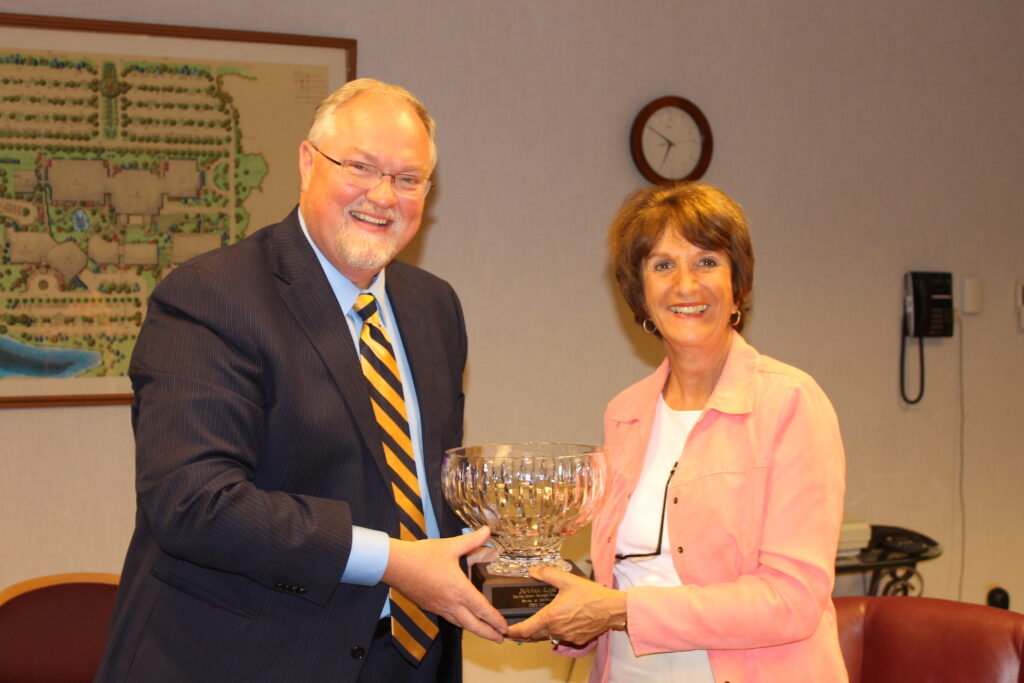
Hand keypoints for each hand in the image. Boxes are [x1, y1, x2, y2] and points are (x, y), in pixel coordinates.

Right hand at [382, 526, 506, 642]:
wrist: (395, 566)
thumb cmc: (423, 556)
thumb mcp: (450, 546)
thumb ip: (471, 540)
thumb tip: (487, 531)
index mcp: (459, 589)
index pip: (482, 609)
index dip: (495, 619)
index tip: (504, 628)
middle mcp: (450, 603)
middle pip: (473, 624)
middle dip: (488, 633)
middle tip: (501, 638)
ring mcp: (439, 607)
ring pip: (460, 624)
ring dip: (475, 630)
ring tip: (486, 633)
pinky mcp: (429, 607)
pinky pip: (449, 618)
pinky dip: (460, 622)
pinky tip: (462, 620)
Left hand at [506, 565, 625, 645]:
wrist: (612, 609)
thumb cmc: (591, 595)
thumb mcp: (568, 580)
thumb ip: (548, 574)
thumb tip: (533, 571)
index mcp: (551, 617)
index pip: (525, 630)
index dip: (513, 631)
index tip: (506, 630)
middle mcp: (557, 630)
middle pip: (534, 636)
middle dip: (524, 633)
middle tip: (516, 628)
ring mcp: (567, 637)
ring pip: (548, 637)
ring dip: (540, 632)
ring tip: (535, 624)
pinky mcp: (577, 640)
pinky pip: (561, 638)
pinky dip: (555, 632)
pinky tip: (558, 623)